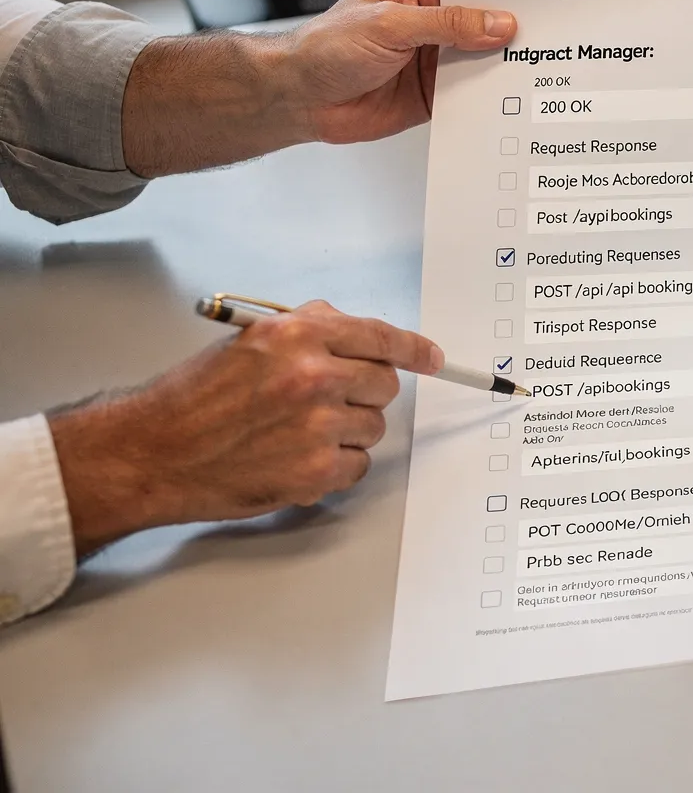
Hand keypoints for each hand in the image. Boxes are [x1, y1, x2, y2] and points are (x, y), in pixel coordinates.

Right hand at [46, 302, 442, 554]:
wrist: (152, 451)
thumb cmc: (191, 399)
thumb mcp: (247, 340)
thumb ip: (306, 330)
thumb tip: (352, 331)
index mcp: (298, 336)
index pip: (380, 336)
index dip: (413, 348)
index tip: (432, 357)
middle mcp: (313, 376)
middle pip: (384, 384)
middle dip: (362, 393)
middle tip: (323, 402)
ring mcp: (318, 425)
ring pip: (373, 427)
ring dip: (345, 431)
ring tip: (294, 432)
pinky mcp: (316, 470)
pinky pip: (357, 465)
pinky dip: (335, 466)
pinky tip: (294, 458)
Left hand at [281, 0, 517, 145]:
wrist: (299, 98)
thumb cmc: (327, 47)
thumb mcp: (390, 24)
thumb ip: (447, 25)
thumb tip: (498, 23)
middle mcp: (434, 19)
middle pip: (486, 22)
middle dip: (512, 31)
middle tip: (548, 36)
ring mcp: (437, 57)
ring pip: (485, 59)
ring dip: (504, 66)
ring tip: (540, 69)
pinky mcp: (437, 93)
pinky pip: (473, 94)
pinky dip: (490, 98)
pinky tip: (511, 99)